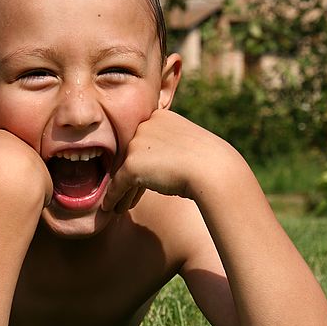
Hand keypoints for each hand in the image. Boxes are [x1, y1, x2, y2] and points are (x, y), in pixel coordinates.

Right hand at [0, 130, 53, 207]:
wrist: (6, 180)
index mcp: (4, 136)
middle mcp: (25, 146)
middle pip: (12, 164)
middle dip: (2, 175)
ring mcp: (38, 163)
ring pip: (24, 178)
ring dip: (15, 188)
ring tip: (5, 197)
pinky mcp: (47, 181)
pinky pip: (36, 193)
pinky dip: (26, 200)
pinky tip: (17, 204)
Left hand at [102, 109, 222, 212]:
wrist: (214, 170)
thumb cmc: (209, 163)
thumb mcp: (188, 145)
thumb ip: (170, 147)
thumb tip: (157, 164)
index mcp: (159, 117)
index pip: (144, 141)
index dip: (143, 163)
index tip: (143, 180)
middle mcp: (144, 126)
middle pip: (131, 155)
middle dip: (130, 177)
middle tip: (127, 196)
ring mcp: (136, 144)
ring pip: (123, 171)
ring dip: (122, 191)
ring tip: (120, 207)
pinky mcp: (132, 165)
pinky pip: (117, 185)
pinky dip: (113, 198)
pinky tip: (112, 209)